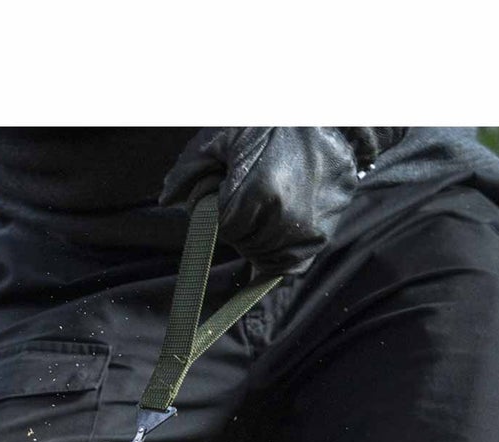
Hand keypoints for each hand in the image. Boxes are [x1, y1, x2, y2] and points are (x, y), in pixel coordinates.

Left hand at [161, 127, 393, 279]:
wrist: (332, 118)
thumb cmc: (272, 123)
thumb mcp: (224, 135)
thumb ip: (190, 168)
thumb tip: (166, 199)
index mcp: (259, 192)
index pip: (224, 227)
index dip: (222, 211)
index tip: (233, 189)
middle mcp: (286, 217)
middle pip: (243, 244)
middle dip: (239, 225)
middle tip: (252, 194)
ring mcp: (308, 231)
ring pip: (264, 257)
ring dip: (257, 240)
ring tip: (267, 206)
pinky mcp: (323, 237)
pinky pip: (291, 266)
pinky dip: (278, 256)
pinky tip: (276, 233)